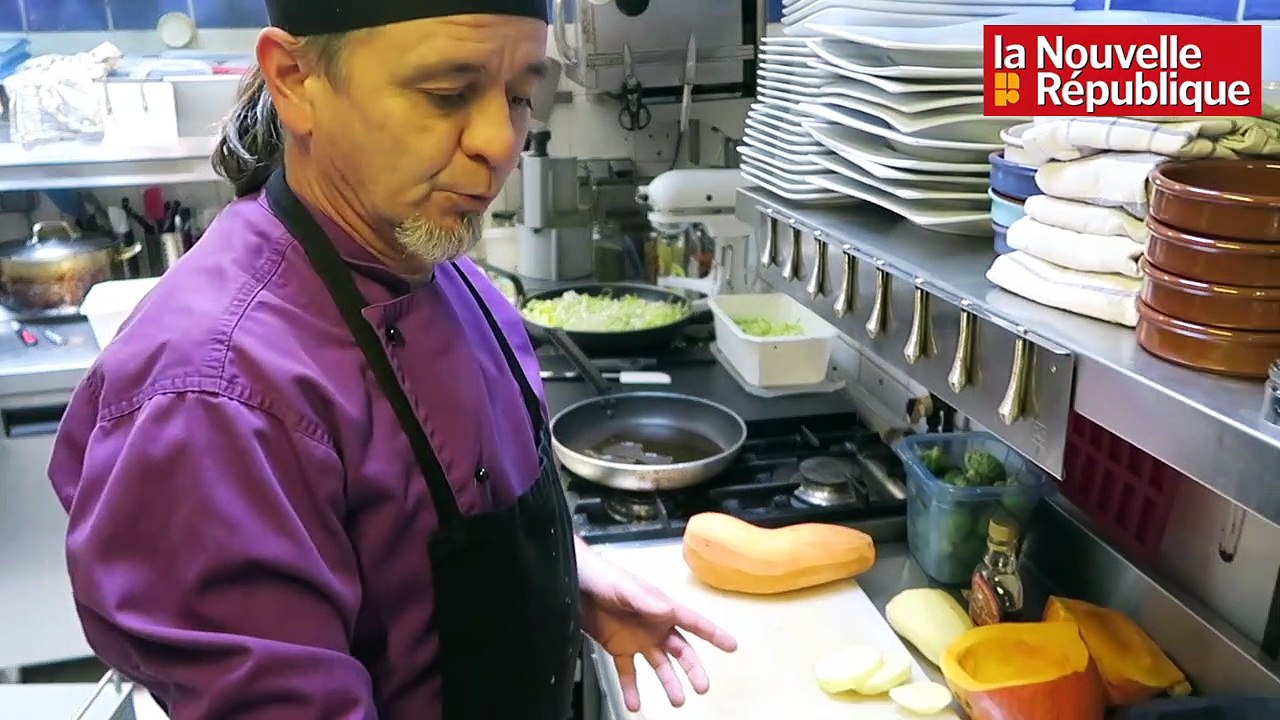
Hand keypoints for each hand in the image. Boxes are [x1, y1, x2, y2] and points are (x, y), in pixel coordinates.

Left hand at [576, 540, 736, 711]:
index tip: (732, 646)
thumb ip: (647, 601)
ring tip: (677, 701)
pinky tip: (634, 705)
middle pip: (680, 650)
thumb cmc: (603, 578)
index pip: (693, 623)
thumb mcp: (626, 589)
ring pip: (659, 665)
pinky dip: (631, 689)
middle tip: (702, 687)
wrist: (574, 583)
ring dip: (668, 683)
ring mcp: (637, 639)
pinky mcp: (617, 647)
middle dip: (693, 668)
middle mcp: (655, 626)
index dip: (713, 634)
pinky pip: (628, 672)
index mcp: (662, 608)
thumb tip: (668, 610)